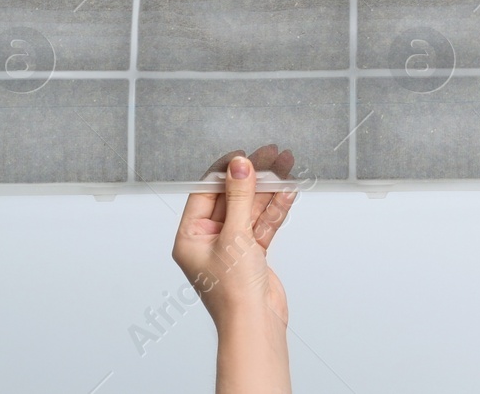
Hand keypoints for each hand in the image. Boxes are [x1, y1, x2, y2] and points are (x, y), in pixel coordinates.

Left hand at [172, 145, 297, 393]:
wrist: (254, 324)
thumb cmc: (232, 292)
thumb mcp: (234, 235)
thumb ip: (240, 197)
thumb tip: (240, 165)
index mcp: (190, 236)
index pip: (206, 192)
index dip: (226, 170)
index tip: (245, 154)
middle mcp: (209, 240)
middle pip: (232, 197)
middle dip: (253, 176)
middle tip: (272, 155)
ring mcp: (232, 247)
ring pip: (252, 208)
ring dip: (269, 188)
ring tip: (286, 165)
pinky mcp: (252, 254)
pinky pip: (264, 223)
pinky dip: (276, 208)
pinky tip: (289, 191)